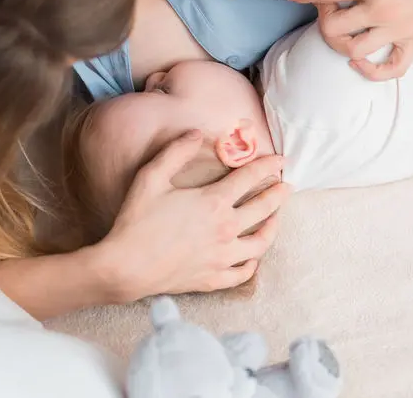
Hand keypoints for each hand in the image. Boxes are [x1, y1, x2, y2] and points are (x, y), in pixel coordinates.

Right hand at [92, 130, 290, 300]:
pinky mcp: (214, 278)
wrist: (124, 268)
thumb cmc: (136, 221)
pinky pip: (243, 272)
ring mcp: (222, 257)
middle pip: (264, 208)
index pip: (250, 177)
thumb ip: (175, 152)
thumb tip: (196, 132)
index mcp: (213, 202)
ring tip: (276, 218)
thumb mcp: (151, 177)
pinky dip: (252, 263)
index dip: (268, 165)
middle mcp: (225, 229)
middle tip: (287, 186)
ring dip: (273, 228)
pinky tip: (254, 256)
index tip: (280, 159)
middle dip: (279, 194)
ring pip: (261, 243)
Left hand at [287, 0, 412, 80]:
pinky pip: (391, 68)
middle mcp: (383, 11)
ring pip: (355, 51)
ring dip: (341, 42)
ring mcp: (399, 30)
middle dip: (323, 16)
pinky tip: (359, 60)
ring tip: (344, 26)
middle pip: (333, 29)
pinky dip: (372, 71)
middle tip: (330, 4)